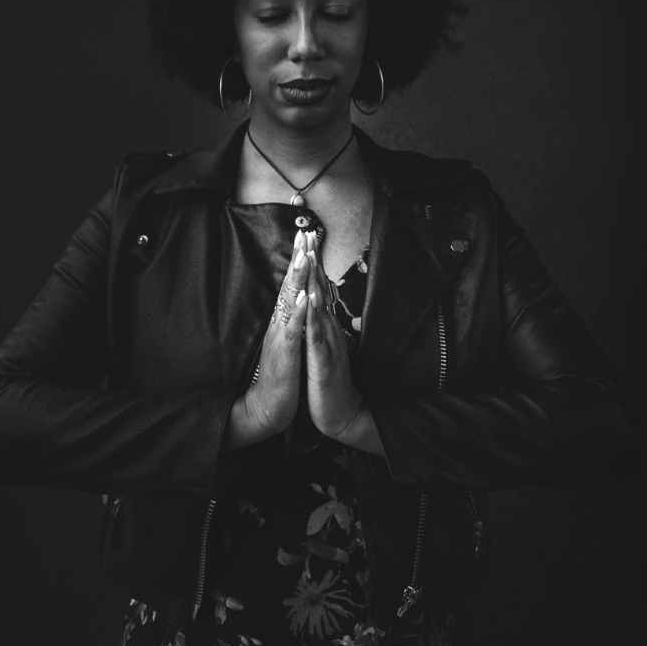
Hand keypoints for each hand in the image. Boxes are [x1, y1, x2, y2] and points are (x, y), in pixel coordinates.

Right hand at [225, 232, 308, 450]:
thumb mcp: (287, 343)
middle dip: (297, 260)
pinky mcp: (285, 355)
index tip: (305, 237)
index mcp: (283, 321)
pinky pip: (292, 331)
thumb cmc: (280, 375)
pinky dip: (299, 314)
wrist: (266, 407)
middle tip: (303, 234)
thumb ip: (289, 321)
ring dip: (297, 280)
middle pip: (288, 286)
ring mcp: (280, 338)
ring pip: (289, 304)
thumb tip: (294, 300)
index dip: (298, 261)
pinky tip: (305, 299)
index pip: (291, 285)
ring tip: (304, 257)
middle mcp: (279, 325)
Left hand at [303, 231, 362, 438]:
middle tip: (308, 233)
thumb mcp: (323, 347)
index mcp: (325, 326)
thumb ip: (321, 325)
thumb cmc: (329, 380)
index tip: (305, 237)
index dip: (312, 263)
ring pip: (320, 307)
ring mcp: (328, 344)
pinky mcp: (323, 361)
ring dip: (315, 281)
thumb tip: (318, 304)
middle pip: (321, 289)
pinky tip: (310, 300)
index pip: (318, 288)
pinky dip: (313, 316)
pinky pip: (317, 335)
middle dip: (314, 261)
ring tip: (310, 257)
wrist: (341, 412)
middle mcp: (328, 329)